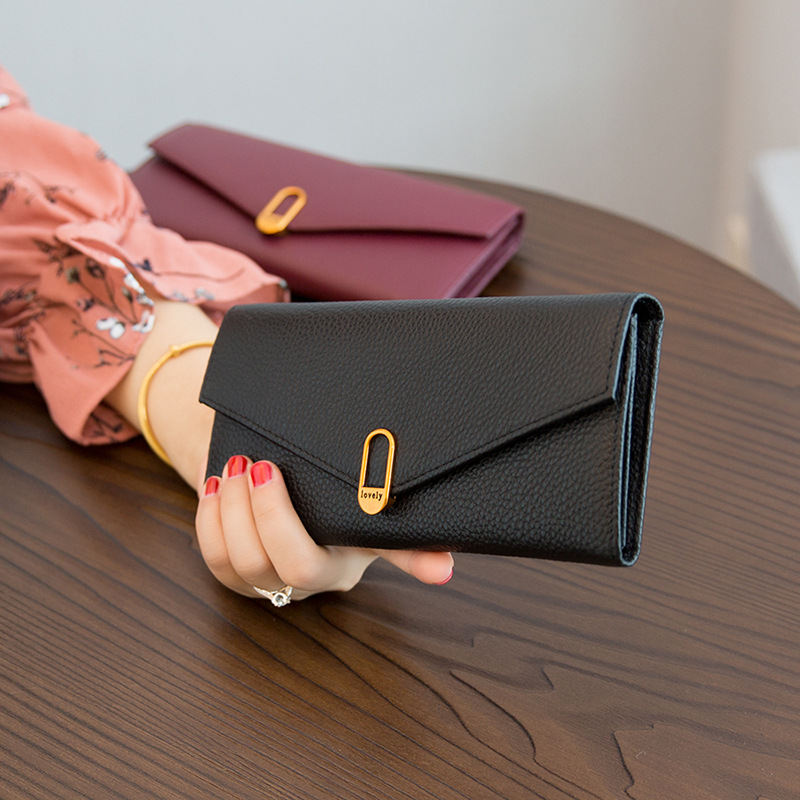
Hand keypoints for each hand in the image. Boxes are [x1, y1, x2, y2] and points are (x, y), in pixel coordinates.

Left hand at [196, 455, 453, 600]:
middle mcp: (304, 584)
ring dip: (232, 509)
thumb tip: (448, 566)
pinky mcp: (230, 575)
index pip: (376, 565)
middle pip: (286, 565)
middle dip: (267, 513)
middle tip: (261, 466)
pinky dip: (209, 517)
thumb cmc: (320, 507)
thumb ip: (395, 536)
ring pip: (241, 560)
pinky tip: (216, 484)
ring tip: (237, 466)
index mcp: (343, 567)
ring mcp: (263, 583)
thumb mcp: (355, 517)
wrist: (275, 499)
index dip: (408, 566)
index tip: (444, 567)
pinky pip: (213, 557)